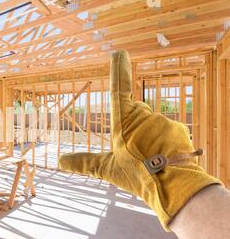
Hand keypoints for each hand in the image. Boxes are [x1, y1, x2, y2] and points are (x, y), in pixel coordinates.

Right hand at [59, 51, 219, 229]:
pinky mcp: (178, 128)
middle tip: (136, 155)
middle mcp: (143, 116)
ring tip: (151, 161)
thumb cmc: (139, 176)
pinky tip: (163, 159)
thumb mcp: (108, 169)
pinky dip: (164, 143)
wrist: (175, 185)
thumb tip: (60, 161)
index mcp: (123, 122)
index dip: (118, 69)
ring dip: (149, 138)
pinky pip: (167, 133)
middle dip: (133, 128)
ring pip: (151, 125)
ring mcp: (162, 121)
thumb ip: (84, 162)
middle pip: (135, 115)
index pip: (118, 89)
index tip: (119, 52)